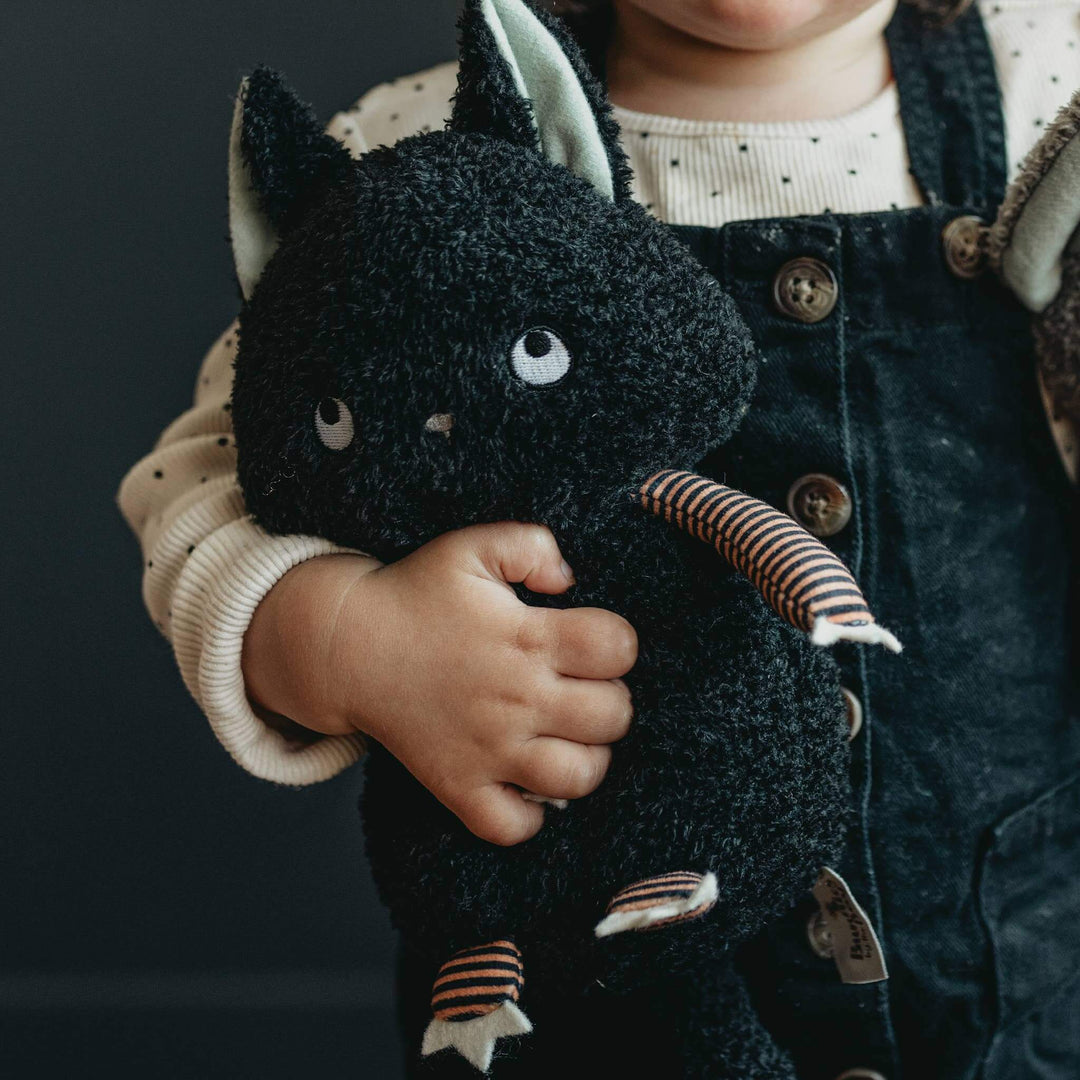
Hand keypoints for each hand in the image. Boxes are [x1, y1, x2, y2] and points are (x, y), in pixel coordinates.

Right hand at [241, 524, 636, 843]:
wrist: (347, 645)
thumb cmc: (415, 593)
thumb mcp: (473, 545)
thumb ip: (533, 545)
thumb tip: (570, 581)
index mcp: (526, 636)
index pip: (617, 648)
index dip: (618, 643)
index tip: (594, 643)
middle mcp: (515, 697)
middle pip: (613, 715)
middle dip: (610, 699)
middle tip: (582, 688)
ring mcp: (487, 749)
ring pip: (578, 778)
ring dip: (587, 758)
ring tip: (567, 736)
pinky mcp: (457, 786)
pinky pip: (513, 827)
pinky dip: (529, 816)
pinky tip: (525, 782)